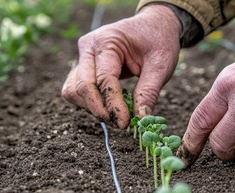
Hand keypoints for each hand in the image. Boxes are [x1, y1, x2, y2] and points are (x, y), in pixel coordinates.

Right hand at [61, 5, 180, 127]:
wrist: (154, 26)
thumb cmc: (159, 41)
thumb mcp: (161, 65)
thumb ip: (149, 92)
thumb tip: (141, 120)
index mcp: (107, 41)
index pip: (104, 79)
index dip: (113, 105)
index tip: (124, 123)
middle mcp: (88, 47)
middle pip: (82, 86)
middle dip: (99, 109)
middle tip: (120, 124)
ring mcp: (83, 56)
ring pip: (73, 90)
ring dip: (92, 108)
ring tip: (116, 115)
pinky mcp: (84, 66)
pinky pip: (76, 89)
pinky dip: (89, 102)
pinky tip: (108, 107)